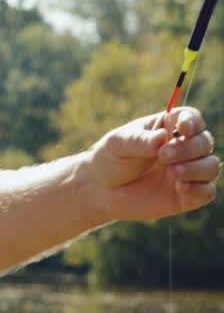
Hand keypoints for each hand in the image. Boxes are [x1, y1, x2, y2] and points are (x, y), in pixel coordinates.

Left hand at [86, 107, 219, 221]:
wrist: (101, 190)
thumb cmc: (110, 159)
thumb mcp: (117, 144)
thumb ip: (139, 140)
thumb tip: (162, 138)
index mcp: (167, 128)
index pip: (190, 117)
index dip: (192, 121)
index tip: (183, 129)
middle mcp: (183, 147)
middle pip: (204, 141)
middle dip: (188, 148)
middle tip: (164, 155)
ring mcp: (187, 171)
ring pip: (211, 166)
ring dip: (197, 168)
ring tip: (172, 172)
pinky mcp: (186, 195)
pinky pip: (207, 192)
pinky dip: (199, 189)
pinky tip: (180, 188)